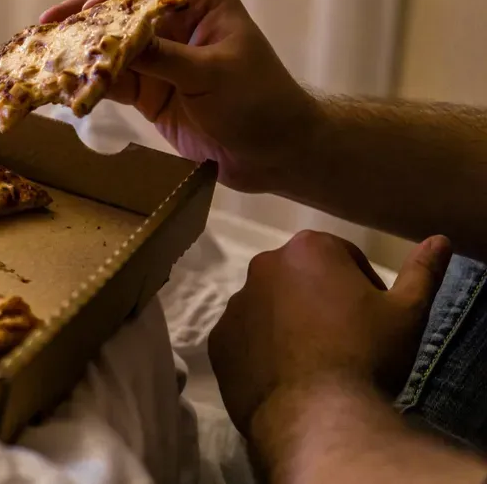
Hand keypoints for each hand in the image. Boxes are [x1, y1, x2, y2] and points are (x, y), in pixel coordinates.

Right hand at [40, 0, 318, 192]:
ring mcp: (163, 61)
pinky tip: (65, 85)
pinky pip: (114, 81)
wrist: (277, 155)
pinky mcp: (152, 94)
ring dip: (81, 51)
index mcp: (203, 5)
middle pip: (122, 11)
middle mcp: (178, 27)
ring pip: (112, 47)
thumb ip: (163, 57)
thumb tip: (114, 42)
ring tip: (44, 54)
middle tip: (48, 24)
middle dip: (86, 17)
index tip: (98, 13)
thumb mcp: (212, 74)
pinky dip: (91, 82)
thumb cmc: (261, 102)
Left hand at [208, 231, 452, 438]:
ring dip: (288, 322)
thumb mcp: (407, 313)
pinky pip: (245, 338)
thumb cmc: (367, 354)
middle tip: (346, 339)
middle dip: (321, 300)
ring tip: (315, 360)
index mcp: (307, 248)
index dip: (363, 286)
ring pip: (269, 306)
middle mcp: (262, 265)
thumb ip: (421, 272)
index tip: (373, 317)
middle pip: (300, 278)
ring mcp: (234, 303)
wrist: (317, 414)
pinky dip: (262, 349)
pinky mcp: (217, 341)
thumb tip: (438, 241)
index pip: (341, 257)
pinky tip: (287, 375)